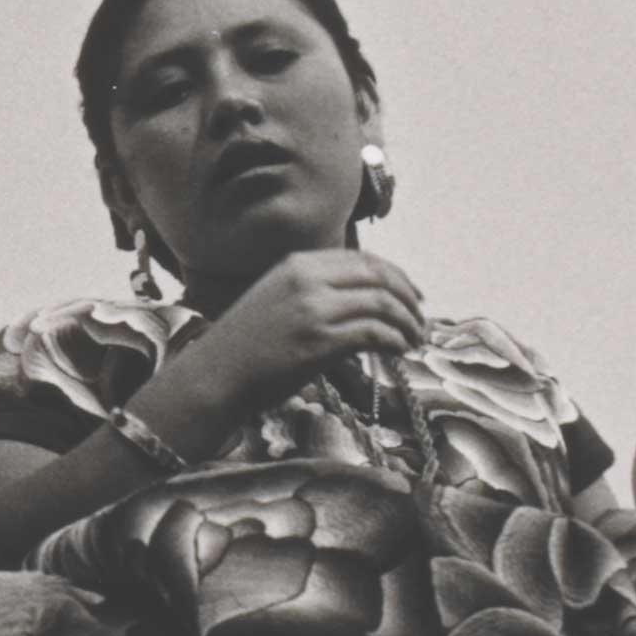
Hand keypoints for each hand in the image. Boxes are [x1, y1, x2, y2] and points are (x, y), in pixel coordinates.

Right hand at [171, 250, 430, 432]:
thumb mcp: (277, 300)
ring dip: (406, 323)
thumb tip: (362, 303)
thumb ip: (315, 293)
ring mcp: (313, 309)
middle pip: (380, 277)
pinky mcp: (318, 341)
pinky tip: (399, 351)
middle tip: (420, 321)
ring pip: (382, 304)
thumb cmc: (245, 347)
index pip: (364, 260)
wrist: (214, 375)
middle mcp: (307, 279)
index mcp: (298, 265)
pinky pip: (372, 333)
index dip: (397, 277)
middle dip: (408, 298)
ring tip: (414, 340)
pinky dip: (393, 341)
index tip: (412, 296)